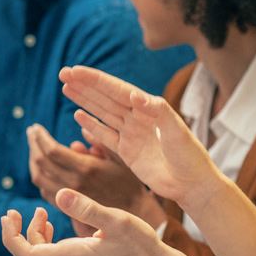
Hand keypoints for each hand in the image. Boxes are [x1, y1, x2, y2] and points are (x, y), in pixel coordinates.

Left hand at [1, 190, 176, 255]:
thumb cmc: (141, 246)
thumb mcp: (116, 220)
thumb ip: (86, 207)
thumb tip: (58, 193)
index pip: (26, 255)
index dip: (11, 236)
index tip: (10, 214)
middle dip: (17, 234)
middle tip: (14, 211)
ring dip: (33, 236)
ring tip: (41, 212)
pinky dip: (46, 241)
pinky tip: (53, 225)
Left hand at [26, 123, 165, 228]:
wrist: (135, 214)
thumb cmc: (130, 182)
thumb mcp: (121, 157)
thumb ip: (100, 142)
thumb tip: (81, 129)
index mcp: (87, 169)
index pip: (52, 151)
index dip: (40, 138)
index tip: (36, 127)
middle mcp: (74, 185)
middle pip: (41, 163)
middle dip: (33, 145)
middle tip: (32, 132)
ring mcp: (69, 198)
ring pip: (39, 178)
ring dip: (33, 160)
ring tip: (34, 147)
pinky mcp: (67, 208)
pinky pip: (44, 190)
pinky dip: (40, 175)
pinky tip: (43, 166)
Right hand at [59, 66, 221, 211]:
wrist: (192, 184)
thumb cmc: (190, 156)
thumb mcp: (177, 130)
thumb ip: (158, 111)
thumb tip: (135, 95)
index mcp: (149, 108)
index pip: (117, 89)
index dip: (96, 80)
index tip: (76, 71)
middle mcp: (138, 118)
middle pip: (106, 98)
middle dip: (85, 86)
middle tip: (63, 74)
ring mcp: (132, 134)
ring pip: (103, 113)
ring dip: (85, 101)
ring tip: (66, 88)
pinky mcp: (128, 152)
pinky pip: (105, 135)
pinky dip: (92, 126)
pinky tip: (78, 115)